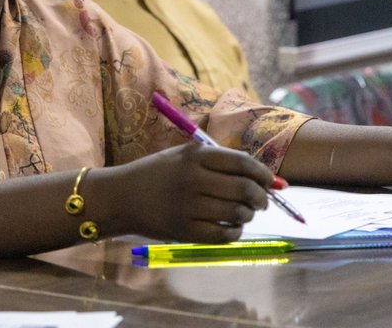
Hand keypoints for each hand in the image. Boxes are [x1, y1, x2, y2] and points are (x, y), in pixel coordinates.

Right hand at [116, 143, 274, 242]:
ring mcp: (188, 206)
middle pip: (244, 189)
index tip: (270, 181)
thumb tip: (266, 177)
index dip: (263, 173)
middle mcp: (193, 179)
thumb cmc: (157, 174)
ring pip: (237, 212)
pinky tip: (231, 227)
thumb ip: (221, 163)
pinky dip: (234, 232)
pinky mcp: (184, 230)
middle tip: (261, 202)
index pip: (242, 162)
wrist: (121, 197)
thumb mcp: (184, 156)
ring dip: (248, 215)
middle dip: (261, 197)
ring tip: (243, 213)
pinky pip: (222, 234)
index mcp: (195, 156)